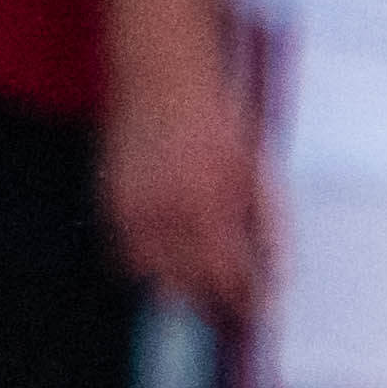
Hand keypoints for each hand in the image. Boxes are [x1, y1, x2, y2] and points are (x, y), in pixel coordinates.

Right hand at [98, 49, 273, 323]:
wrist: (160, 74)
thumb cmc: (216, 114)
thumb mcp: (257, 167)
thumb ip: (267, 222)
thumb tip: (275, 269)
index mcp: (215, 201)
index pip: (232, 275)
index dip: (246, 301)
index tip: (255, 313)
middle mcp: (171, 210)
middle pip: (191, 286)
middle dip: (212, 303)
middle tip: (229, 312)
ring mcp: (136, 208)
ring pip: (155, 278)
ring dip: (180, 288)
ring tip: (198, 289)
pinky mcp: (112, 202)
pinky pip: (126, 256)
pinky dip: (147, 266)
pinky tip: (166, 260)